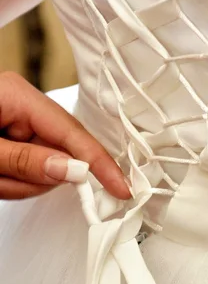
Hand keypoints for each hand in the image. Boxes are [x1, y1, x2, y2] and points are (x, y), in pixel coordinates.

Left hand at [0, 71, 129, 199]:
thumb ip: (25, 161)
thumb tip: (73, 170)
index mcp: (18, 96)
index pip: (71, 132)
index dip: (97, 162)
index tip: (120, 187)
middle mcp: (22, 105)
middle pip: (57, 154)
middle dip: (32, 179)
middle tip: (1, 183)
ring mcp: (16, 122)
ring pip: (42, 168)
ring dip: (15, 183)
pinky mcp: (10, 136)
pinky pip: (28, 168)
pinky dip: (11, 181)